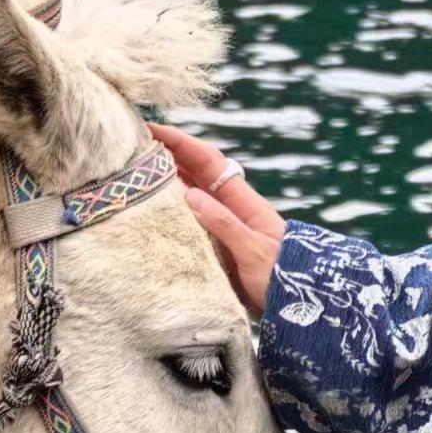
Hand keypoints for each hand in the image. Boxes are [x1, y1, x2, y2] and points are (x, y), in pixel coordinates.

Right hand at [147, 122, 285, 319]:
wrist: (298, 304)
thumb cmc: (281, 276)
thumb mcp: (254, 250)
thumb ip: (224, 224)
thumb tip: (189, 194)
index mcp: (243, 202)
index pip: (208, 162)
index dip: (181, 143)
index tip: (153, 128)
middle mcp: (232, 208)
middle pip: (196, 173)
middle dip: (167, 156)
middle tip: (133, 147)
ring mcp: (225, 226)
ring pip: (191, 194)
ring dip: (166, 182)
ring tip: (134, 174)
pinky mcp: (219, 246)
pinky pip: (191, 220)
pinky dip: (172, 211)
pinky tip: (152, 212)